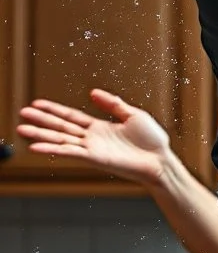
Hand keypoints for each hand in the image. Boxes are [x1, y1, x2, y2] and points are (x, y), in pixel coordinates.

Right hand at [17, 89, 170, 187]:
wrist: (160, 160)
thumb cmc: (152, 141)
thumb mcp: (132, 114)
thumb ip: (112, 103)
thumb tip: (93, 92)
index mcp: (100, 127)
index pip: (71, 117)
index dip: (54, 110)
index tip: (37, 104)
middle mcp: (92, 138)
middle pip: (61, 127)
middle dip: (41, 121)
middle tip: (22, 114)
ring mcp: (92, 149)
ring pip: (61, 139)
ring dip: (40, 135)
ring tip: (22, 130)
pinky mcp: (94, 158)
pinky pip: (70, 152)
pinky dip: (53, 150)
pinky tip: (37, 147)